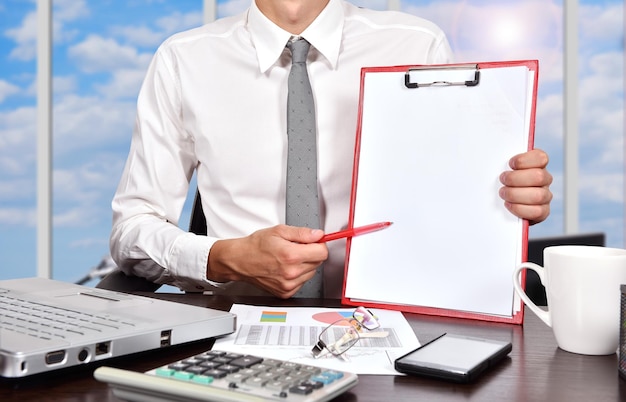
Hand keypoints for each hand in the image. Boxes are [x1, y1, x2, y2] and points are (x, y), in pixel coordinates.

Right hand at [207, 225, 327, 297]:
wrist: (240, 261)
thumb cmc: (256, 246)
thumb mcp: (279, 231)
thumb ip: (302, 233)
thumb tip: (318, 235)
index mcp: (291, 255)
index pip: (322, 252)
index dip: (319, 244)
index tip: (314, 242)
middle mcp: (291, 272)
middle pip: (318, 262)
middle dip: (311, 253)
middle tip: (296, 248)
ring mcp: (288, 284)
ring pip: (311, 273)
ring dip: (304, 265)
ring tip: (288, 258)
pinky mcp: (286, 292)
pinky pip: (302, 282)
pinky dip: (297, 275)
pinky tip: (285, 268)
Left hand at [499, 149, 552, 224]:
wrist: (502, 205)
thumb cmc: (503, 182)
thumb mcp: (503, 169)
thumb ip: (504, 162)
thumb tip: (492, 158)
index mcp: (537, 165)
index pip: (541, 158)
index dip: (524, 160)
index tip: (510, 164)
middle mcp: (544, 180)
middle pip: (539, 176)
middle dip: (515, 179)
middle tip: (503, 180)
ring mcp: (545, 196)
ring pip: (538, 196)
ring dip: (515, 195)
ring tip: (503, 193)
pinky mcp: (543, 211)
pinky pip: (537, 212)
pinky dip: (519, 208)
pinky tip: (509, 204)